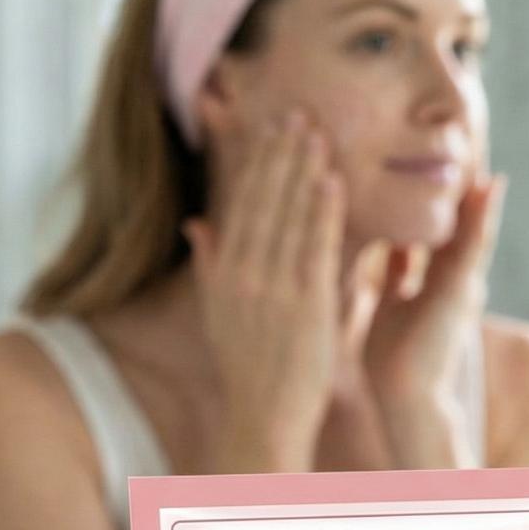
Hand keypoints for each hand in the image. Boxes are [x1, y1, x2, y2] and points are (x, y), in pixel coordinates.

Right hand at [180, 110, 343, 469]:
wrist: (263, 418)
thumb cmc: (248, 370)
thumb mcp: (218, 314)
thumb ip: (210, 264)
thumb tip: (197, 222)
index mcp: (223, 273)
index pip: (240, 205)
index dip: (255, 163)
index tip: (269, 128)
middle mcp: (242, 275)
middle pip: (262, 201)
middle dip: (279, 154)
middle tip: (297, 111)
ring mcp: (273, 289)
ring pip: (287, 216)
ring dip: (302, 170)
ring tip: (317, 130)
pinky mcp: (305, 306)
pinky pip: (314, 248)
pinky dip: (322, 212)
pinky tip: (332, 179)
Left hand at [361, 171, 506, 457]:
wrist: (404, 394)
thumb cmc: (391, 358)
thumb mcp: (389, 301)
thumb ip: (394, 271)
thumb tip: (391, 243)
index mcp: (432, 279)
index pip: (439, 227)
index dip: (441, 195)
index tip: (439, 157)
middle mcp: (453, 278)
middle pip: (463, 220)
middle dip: (467, 185)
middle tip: (474, 139)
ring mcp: (463, 283)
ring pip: (475, 226)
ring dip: (483, 192)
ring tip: (490, 152)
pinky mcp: (464, 290)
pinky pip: (476, 244)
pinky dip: (485, 216)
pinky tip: (491, 186)